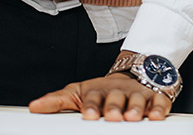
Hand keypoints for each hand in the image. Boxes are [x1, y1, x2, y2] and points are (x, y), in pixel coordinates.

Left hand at [30, 72, 172, 120]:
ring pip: (137, 99)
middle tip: (111, 117)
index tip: (88, 115)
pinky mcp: (156, 97)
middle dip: (113, 107)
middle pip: (115, 98)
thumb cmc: (101, 91)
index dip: (91, 106)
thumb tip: (33, 107)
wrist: (131, 75)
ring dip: (136, 108)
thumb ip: (56, 101)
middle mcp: (118, 92)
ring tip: (132, 118)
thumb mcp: (77, 93)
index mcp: (98, 92)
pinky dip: (158, 108)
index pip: (93, 98)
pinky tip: (156, 116)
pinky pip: (159, 102)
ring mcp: (137, 94)